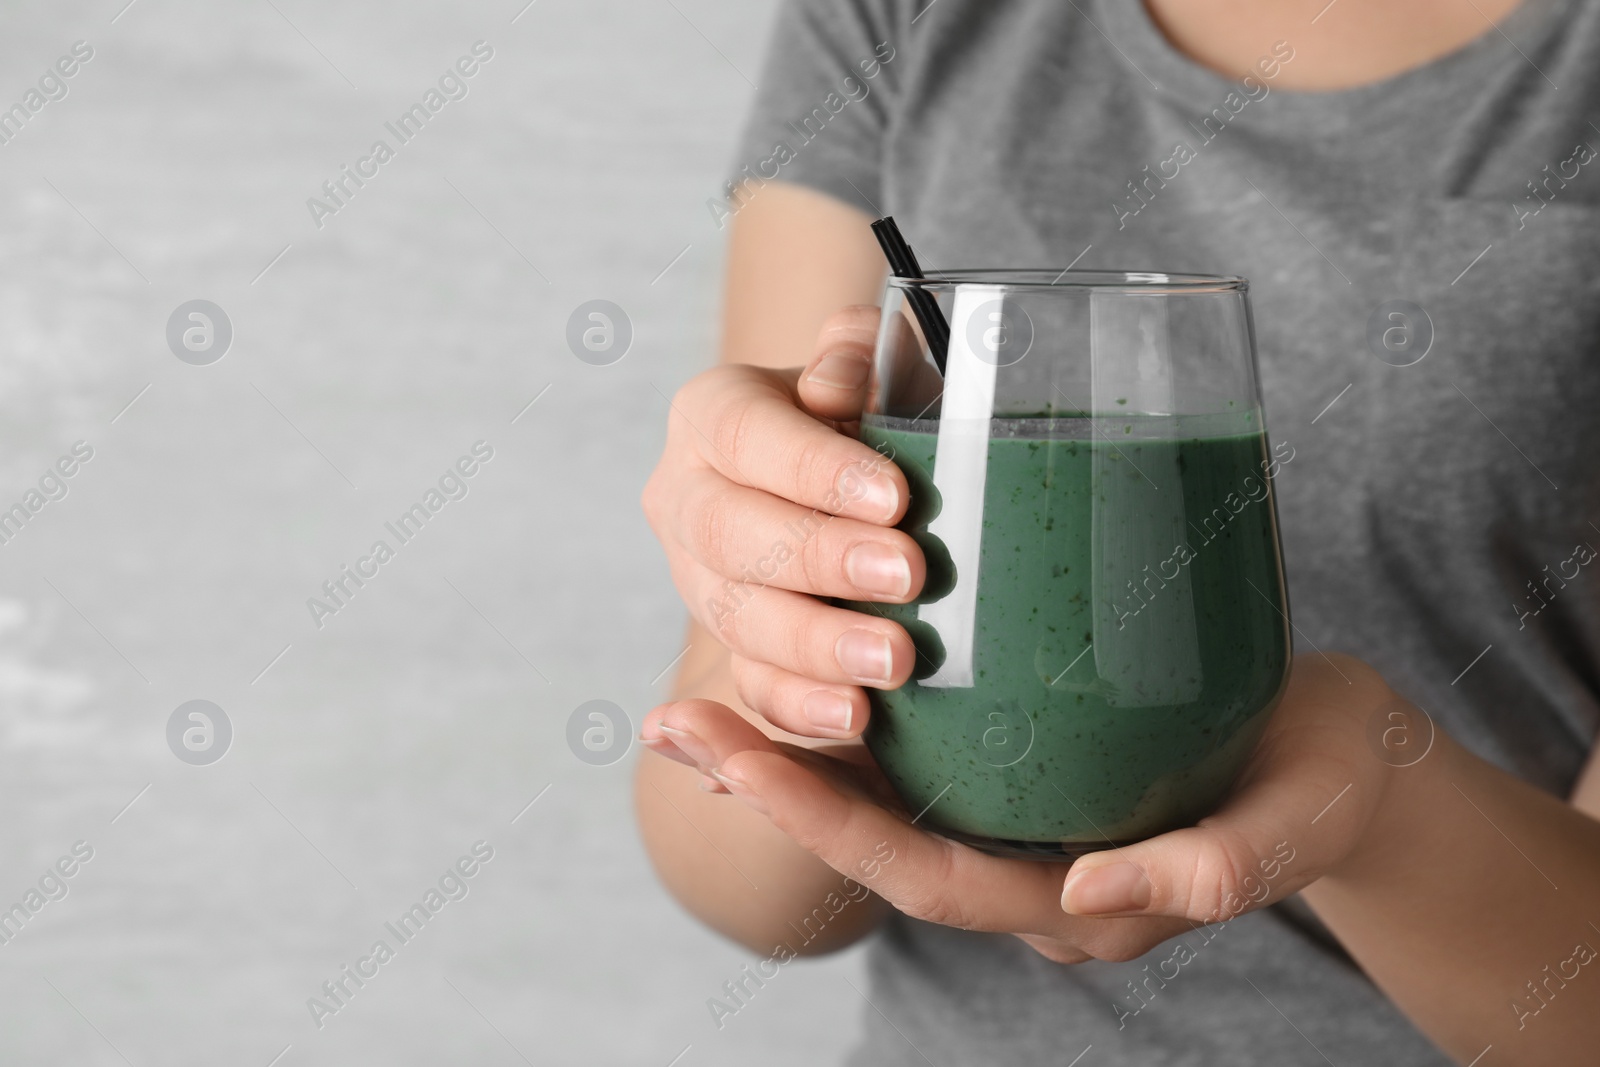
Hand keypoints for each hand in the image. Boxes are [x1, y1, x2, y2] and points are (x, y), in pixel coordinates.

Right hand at [641, 307, 936, 743]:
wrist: (848, 480)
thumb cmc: (871, 414)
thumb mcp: (874, 370)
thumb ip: (858, 355)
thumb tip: (840, 383)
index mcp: (711, 416)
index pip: (748, 435)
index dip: (816, 468)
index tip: (893, 496)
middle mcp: (686, 498)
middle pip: (730, 534)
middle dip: (821, 559)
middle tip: (908, 573)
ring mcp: (699, 580)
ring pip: (735, 618)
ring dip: (816, 644)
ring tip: (893, 660)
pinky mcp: (729, 647)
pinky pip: (749, 686)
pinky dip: (799, 706)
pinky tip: (854, 714)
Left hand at [641, 653, 1408, 963]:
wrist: (1344, 755)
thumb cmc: (1323, 789)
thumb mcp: (1290, 826)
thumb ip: (1205, 870)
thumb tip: (1085, 888)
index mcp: (1072, 901)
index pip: (926, 877)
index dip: (831, 824)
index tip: (745, 763)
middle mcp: (1027, 867)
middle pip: (877, 840)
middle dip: (771, 787)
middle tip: (674, 724)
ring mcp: (1021, 815)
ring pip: (886, 797)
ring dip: (787, 753)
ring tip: (691, 703)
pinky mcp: (1026, 759)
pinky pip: (921, 754)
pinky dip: (847, 716)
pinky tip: (794, 664)